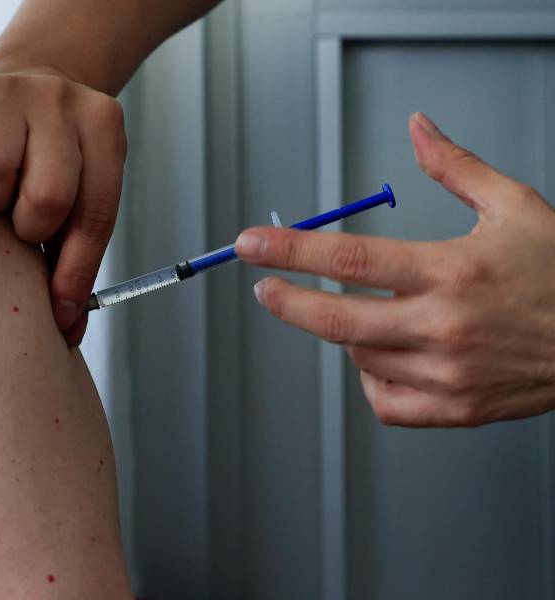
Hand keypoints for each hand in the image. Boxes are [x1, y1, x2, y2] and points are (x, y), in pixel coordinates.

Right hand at [0, 69, 126, 346]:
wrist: (27, 96)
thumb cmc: (57, 165)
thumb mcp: (84, 198)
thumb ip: (78, 255)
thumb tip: (68, 329)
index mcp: (105, 129)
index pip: (96, 216)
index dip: (75, 274)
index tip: (62, 316)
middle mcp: (63, 100)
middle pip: (47, 197)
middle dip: (31, 228)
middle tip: (23, 225)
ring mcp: (11, 89)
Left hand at [235, 112, 554, 427]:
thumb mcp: (514, 206)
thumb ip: (456, 167)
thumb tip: (418, 129)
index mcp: (451, 271)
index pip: (350, 258)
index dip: (291, 249)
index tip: (252, 246)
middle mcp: (444, 325)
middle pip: (337, 319)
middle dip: (289, 301)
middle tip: (265, 287)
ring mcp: (447, 374)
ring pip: (359, 357)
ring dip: (348, 333)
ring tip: (373, 312)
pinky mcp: (455, 409)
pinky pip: (385, 402)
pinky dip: (371, 378)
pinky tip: (385, 357)